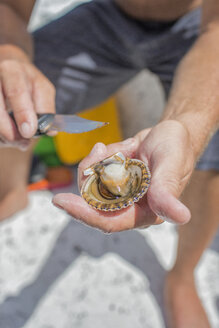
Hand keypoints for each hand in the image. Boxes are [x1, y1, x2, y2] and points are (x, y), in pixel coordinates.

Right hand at [0, 54, 54, 149]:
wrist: (6, 67)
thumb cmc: (26, 80)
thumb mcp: (42, 88)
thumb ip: (46, 108)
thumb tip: (49, 131)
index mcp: (12, 71)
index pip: (16, 92)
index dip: (23, 114)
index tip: (29, 132)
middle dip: (10, 131)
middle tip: (23, 142)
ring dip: (5, 136)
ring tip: (18, 141)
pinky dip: (1, 137)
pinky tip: (8, 138)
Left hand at [53, 120, 193, 231]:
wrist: (170, 134)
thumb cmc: (176, 147)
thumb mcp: (172, 163)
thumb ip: (168, 189)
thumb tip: (180, 217)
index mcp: (146, 212)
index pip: (109, 222)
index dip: (84, 215)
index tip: (61, 201)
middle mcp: (130, 208)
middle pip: (92, 204)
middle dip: (89, 177)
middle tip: (97, 153)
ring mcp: (119, 194)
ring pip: (90, 187)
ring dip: (95, 163)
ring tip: (111, 147)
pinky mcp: (113, 181)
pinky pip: (94, 173)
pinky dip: (99, 157)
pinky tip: (115, 148)